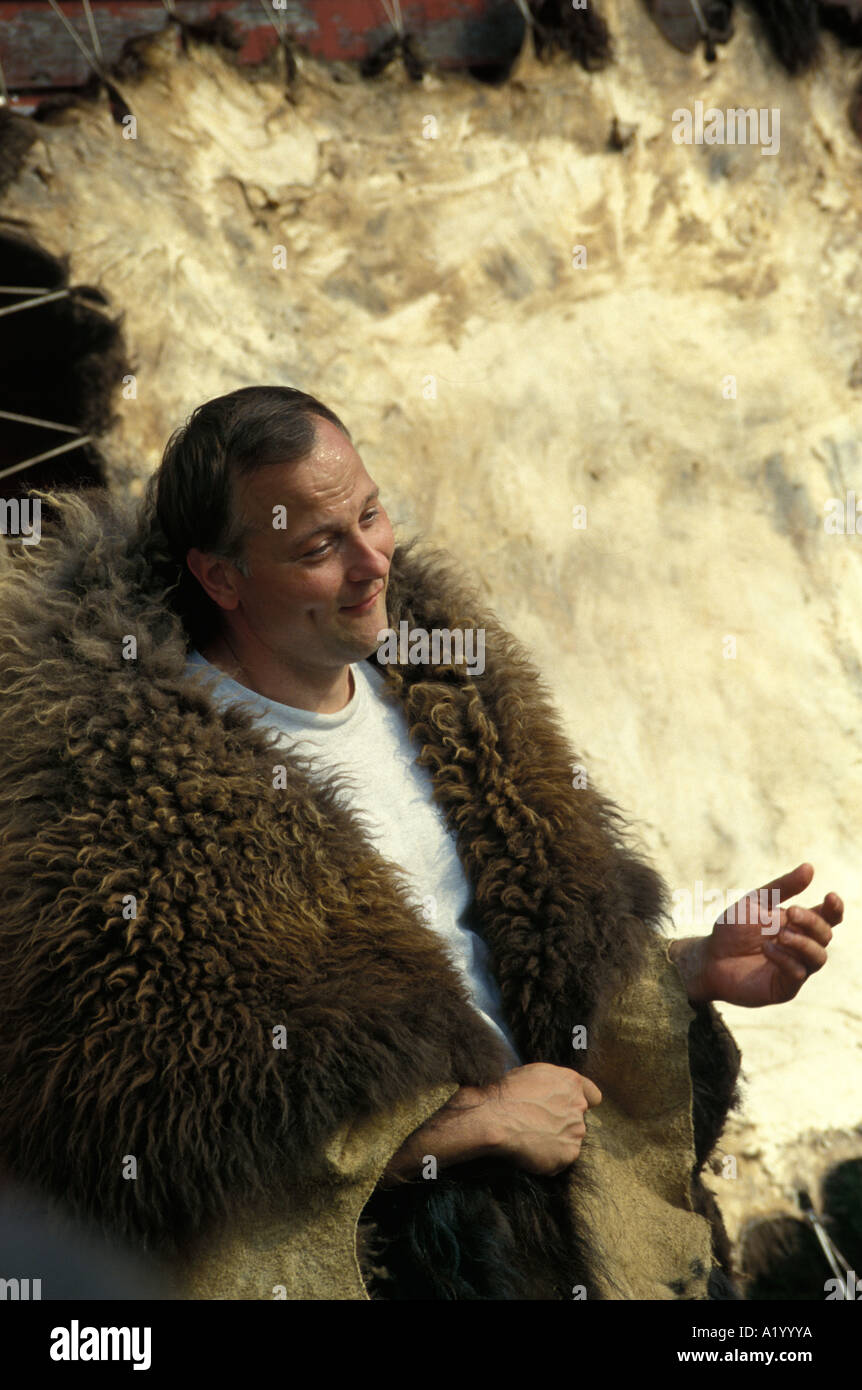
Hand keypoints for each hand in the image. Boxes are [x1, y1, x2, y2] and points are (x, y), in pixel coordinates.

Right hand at [485, 1062, 602, 1175]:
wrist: (497, 1117)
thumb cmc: (509, 1093)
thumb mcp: (534, 1072)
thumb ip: (555, 1081)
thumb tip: (555, 1091)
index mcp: (572, 1083)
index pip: (593, 1096)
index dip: (582, 1102)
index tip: (569, 1108)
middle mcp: (579, 1107)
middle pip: (578, 1119)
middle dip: (563, 1122)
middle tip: (538, 1124)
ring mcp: (576, 1132)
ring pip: (570, 1139)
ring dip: (556, 1140)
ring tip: (531, 1138)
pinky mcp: (568, 1154)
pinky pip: (561, 1159)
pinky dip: (549, 1158)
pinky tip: (531, 1151)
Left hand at [699, 862, 842, 1006]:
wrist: (709, 957)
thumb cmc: (733, 928)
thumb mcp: (756, 901)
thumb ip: (782, 887)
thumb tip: (809, 867)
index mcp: (799, 924)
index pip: (828, 917)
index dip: (834, 908)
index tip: (830, 896)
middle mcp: (802, 947)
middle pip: (825, 934)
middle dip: (812, 922)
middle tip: (791, 912)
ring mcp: (796, 967)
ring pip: (818, 957)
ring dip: (803, 943)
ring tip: (781, 934)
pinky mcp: (784, 987)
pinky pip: (797, 974)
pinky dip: (785, 960)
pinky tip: (768, 950)